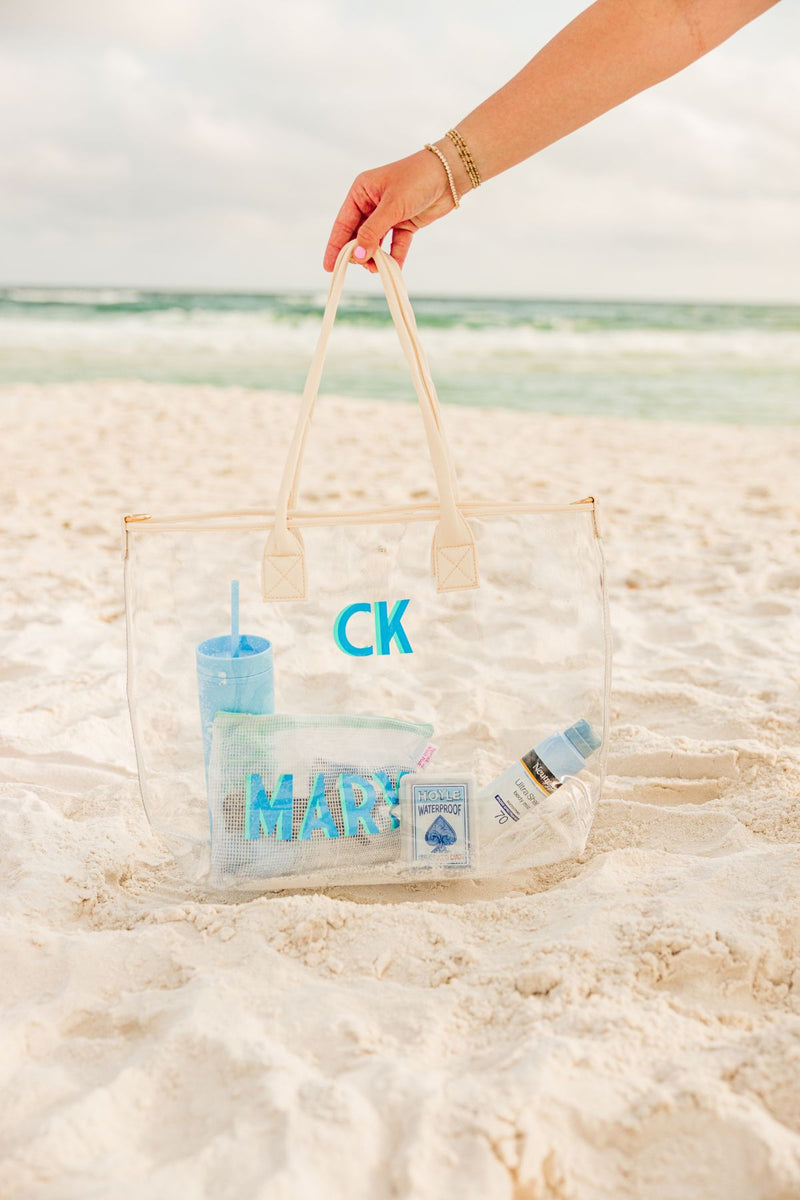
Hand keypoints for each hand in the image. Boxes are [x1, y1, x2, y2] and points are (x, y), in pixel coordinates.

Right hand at [323, 147, 459, 273]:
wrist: (450, 174)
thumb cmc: (417, 180)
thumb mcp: (392, 206)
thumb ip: (373, 232)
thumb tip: (356, 256)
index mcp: (361, 191)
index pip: (343, 223)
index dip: (336, 246)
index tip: (330, 267)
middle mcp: (371, 203)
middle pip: (358, 235)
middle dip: (358, 253)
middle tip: (362, 267)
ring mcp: (388, 214)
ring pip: (376, 242)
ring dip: (376, 257)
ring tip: (377, 269)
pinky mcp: (405, 223)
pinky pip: (395, 245)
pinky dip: (394, 257)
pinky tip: (393, 269)